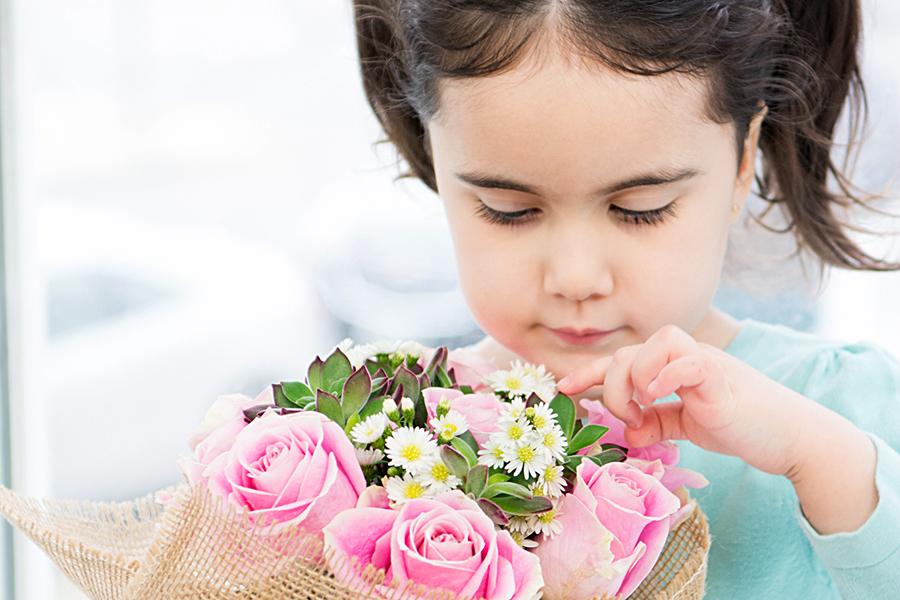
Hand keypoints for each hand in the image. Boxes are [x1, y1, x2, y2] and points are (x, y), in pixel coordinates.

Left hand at [557, 325, 877, 533]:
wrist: (791, 438)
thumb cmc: (740, 426)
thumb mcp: (688, 426)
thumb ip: (658, 424)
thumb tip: (630, 435)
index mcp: (671, 367)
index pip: (621, 359)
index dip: (589, 372)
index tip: (564, 388)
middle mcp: (684, 357)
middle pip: (629, 351)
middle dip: (612, 386)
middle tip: (630, 420)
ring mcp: (704, 362)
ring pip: (656, 343)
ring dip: (636, 378)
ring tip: (646, 412)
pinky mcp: (723, 378)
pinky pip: (688, 360)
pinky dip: (667, 375)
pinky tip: (660, 397)